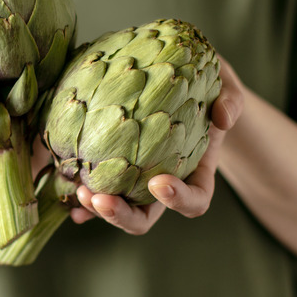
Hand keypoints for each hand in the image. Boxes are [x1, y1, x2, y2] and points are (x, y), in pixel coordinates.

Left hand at [74, 56, 244, 233]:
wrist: (179, 79)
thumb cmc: (207, 85)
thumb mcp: (226, 86)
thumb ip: (231, 100)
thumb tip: (223, 117)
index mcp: (196, 170)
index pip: (195, 200)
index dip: (179, 200)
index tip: (160, 182)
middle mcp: (163, 182)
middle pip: (146, 217)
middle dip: (124, 215)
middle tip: (102, 199)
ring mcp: (135, 178)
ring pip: (117, 208)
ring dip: (97, 207)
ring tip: (80, 191)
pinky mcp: (112, 165)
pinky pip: (96, 186)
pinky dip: (81, 196)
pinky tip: (65, 191)